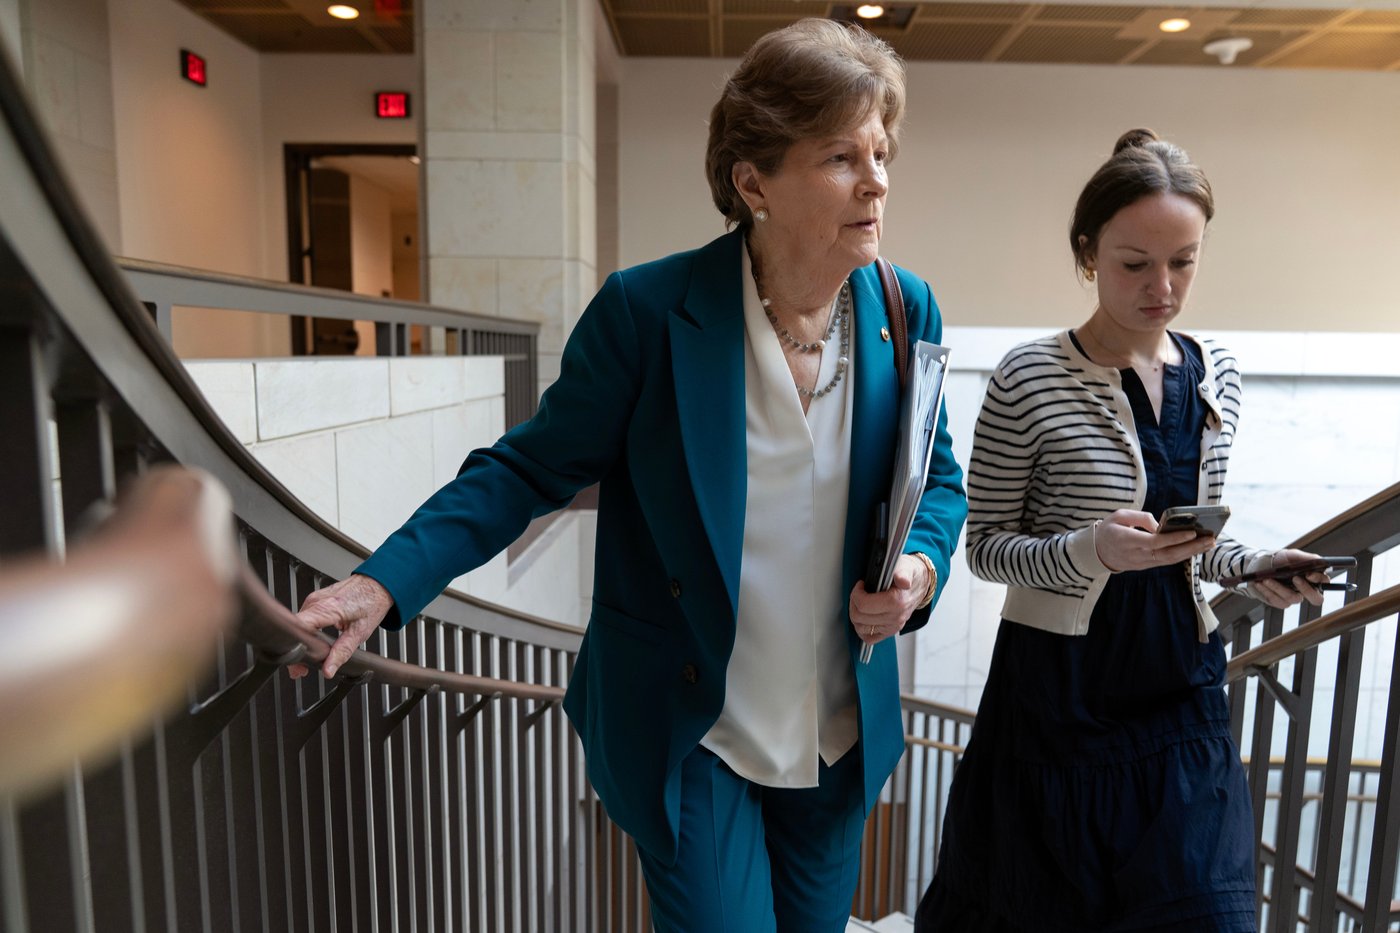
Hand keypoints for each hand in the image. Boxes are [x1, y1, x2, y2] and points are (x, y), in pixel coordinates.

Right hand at [287, 574, 393, 679]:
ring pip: (298, 624)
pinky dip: (306, 631)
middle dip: (297, 650)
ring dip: (302, 641)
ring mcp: (313, 598)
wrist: (377, 584)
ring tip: (310, 657)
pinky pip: (304, 618)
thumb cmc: (371, 603)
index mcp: (326, 608)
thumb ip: (342, 652)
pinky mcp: (315, 599)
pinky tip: (314, 641)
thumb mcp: (360, 632)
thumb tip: (328, 669)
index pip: (298, 628)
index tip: (298, 662)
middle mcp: (315, 601)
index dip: (295, 647)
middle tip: (302, 668)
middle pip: (295, 629)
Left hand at [850, 554, 928, 646]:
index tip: (861, 585)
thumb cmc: (909, 575)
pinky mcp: (890, 632)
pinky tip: (864, 617)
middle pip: (859, 617)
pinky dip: (862, 630)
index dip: (857, 593)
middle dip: (854, 602)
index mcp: (897, 602)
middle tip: (859, 593)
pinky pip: (869, 639)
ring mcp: (892, 627)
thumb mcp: (905, 567)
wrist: (920, 584)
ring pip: (861, 629)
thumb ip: (902, 573)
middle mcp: (895, 617)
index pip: (864, 605)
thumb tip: (903, 581)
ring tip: (861, 604)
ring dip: (856, 615)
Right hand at [1094, 509, 1215, 572]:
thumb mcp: (1118, 516)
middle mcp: (1137, 554)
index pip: (1155, 542)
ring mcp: (1143, 562)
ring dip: (1191, 552)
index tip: (1192, 532)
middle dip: (1191, 547)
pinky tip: (1195, 548)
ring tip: (1209, 544)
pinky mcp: (1147, 565)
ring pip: (1170, 560)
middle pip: (1168, 554)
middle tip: (1210, 539)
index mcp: (1128, 540)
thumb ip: (1140, 517)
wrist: (1097, 553)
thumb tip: (1160, 524)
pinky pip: (1167, 561)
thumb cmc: (1109, 530)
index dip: (1174, 538)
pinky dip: (1183, 555)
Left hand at [1245, 548, 1326, 609]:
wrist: (1259, 566)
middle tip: (1294, 578)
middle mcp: (1305, 590)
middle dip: (1306, 589)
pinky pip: (1277, 601)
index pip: (1323, 582)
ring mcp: (1293, 597)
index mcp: (1312, 578)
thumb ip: (1306, 558)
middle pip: (1316, 599)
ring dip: (1279, 588)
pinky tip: (1260, 583)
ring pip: (1292, 598)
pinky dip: (1267, 591)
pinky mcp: (1280, 602)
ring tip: (1266, 579)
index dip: (1318, 579)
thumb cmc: (1280, 560)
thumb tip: (1319, 560)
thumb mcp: (1292, 555)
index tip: (1308, 574)